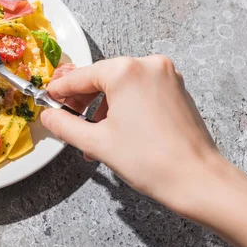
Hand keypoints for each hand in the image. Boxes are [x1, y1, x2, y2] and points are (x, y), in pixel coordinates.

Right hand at [41, 56, 246, 246]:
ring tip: (92, 134)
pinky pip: (139, 90)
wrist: (198, 181)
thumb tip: (48, 117)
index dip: (60, 90)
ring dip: (101, 106)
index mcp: (125, 71)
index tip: (48, 98)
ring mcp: (166, 76)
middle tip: (67, 117)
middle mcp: (148, 65)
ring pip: (120, 85)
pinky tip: (114, 131)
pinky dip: (123, 106)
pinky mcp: (176, 89)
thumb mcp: (96, 142)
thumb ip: (65, 125)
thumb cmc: (150, 161)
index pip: (81, 76)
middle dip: (82, 99)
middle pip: (101, 77)